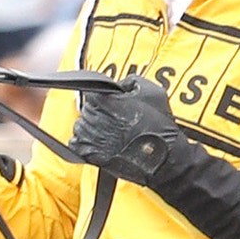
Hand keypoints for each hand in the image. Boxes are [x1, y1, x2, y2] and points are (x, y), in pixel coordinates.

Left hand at [57, 77, 193, 183]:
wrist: (163, 157)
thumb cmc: (159, 125)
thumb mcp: (152, 91)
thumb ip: (130, 81)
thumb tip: (118, 84)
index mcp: (106, 100)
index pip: (91, 94)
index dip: (101, 98)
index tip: (110, 104)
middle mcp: (95, 117)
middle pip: (86, 110)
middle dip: (98, 112)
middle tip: (114, 119)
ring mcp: (91, 136)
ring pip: (80, 126)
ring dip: (91, 127)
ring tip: (109, 132)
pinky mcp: (90, 154)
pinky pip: (76, 143)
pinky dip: (85, 142)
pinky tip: (100, 143)